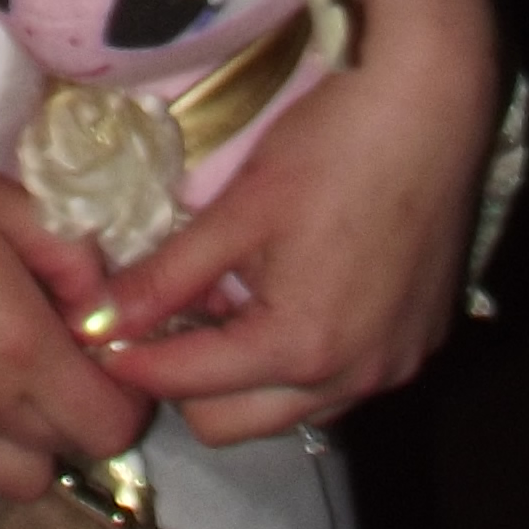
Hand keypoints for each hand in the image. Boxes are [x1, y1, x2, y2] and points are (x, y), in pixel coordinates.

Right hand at [0, 125, 145, 507]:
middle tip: (50, 361)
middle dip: (72, 413)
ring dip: (19, 445)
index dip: (121, 396)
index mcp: (19, 346)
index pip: (110, 425)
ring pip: (8, 484)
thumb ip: (68, 253)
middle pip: (64, 457)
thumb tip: (102, 302)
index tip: (102, 359)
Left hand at [91, 0, 501, 444]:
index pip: (187, 386)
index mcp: (300, 347)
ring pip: (289, 409)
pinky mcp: (420, 345)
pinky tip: (292, 292)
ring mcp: (394, 367)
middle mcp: (353, 378)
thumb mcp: (238, 212)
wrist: (433, 105)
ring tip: (226, 300)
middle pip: (232, 423)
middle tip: (161, 316)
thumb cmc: (331, 146)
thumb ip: (167, 278)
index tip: (95, 335)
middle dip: (185, 381)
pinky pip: (340, 381)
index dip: (131, 361)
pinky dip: (302, 356)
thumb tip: (98, 319)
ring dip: (245, 374)